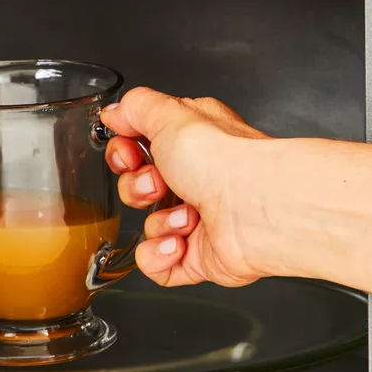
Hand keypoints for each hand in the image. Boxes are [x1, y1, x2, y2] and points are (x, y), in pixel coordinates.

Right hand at [100, 88, 271, 286]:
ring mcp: (197, 220)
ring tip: (187, 216)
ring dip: (159, 222)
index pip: (139, 148)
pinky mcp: (197, 257)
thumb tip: (115, 112)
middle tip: (160, 184)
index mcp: (191, 143)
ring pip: (147, 226)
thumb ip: (136, 108)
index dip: (124, 153)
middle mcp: (196, 179)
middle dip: (138, 188)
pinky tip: (180, 244)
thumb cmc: (227, 161)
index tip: (129, 154)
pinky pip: (155, 263)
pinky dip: (160, 256)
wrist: (256, 209)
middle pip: (137, 188)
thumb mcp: (171, 115)